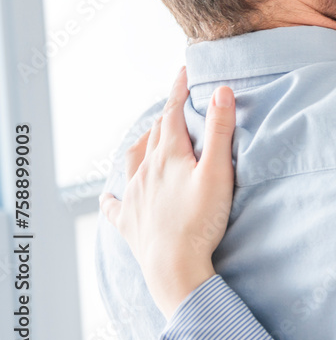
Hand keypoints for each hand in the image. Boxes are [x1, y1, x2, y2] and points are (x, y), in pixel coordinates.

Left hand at [100, 66, 236, 318]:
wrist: (174, 267)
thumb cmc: (200, 220)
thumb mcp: (218, 172)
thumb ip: (220, 131)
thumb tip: (221, 91)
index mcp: (168, 156)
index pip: (172, 114)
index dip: (178, 91)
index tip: (182, 72)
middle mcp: (146, 171)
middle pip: (155, 134)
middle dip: (166, 115)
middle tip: (176, 104)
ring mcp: (135, 197)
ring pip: (132, 161)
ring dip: (141, 145)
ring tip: (148, 138)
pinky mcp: (129, 223)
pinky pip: (116, 206)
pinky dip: (113, 197)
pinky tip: (110, 196)